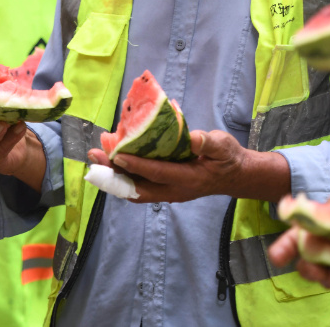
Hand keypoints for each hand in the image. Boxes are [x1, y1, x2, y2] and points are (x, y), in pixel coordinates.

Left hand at [87, 130, 289, 203]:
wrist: (234, 176)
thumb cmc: (227, 157)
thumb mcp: (222, 145)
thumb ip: (208, 142)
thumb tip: (192, 138)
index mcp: (188, 179)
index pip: (158, 173)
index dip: (137, 164)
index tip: (118, 154)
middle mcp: (174, 190)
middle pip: (138, 187)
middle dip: (114, 174)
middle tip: (95, 157)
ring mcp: (168, 193)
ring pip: (135, 190)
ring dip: (115, 176)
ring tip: (97, 158)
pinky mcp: (164, 189)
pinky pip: (139, 188)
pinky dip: (124, 177)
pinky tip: (113, 162)